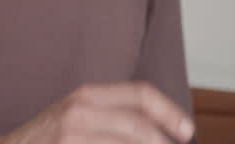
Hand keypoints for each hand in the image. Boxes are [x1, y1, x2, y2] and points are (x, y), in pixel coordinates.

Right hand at [0, 82, 194, 143]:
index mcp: (88, 95)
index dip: (169, 112)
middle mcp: (80, 112)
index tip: (186, 131)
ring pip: (126, 143)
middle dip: (162, 142)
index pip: (141, 95)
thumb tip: (160, 130)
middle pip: (138, 126)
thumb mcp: (78, 115)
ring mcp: (71, 137)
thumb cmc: (48, 138)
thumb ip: (114, 117)